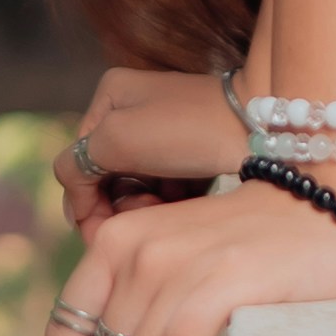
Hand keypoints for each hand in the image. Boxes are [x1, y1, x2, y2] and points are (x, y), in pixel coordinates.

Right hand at [54, 66, 240, 235]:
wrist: (263, 127)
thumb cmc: (189, 129)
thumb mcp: (118, 139)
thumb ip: (76, 166)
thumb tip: (72, 200)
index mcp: (109, 96)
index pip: (77, 164)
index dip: (86, 206)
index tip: (104, 238)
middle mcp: (132, 110)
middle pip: (106, 180)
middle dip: (121, 207)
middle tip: (147, 214)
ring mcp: (162, 133)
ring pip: (135, 190)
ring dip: (145, 209)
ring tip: (170, 208)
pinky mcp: (188, 154)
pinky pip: (164, 190)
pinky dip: (169, 204)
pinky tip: (187, 203)